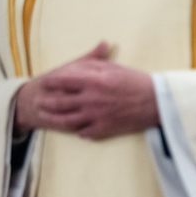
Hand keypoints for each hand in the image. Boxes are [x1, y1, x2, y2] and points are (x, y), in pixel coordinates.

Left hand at [13, 42, 159, 139]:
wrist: (157, 101)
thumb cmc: (138, 81)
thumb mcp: (115, 68)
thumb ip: (95, 65)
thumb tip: (80, 64)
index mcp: (93, 81)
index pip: (63, 81)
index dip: (51, 81)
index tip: (45, 82)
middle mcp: (91, 99)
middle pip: (60, 102)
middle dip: (46, 102)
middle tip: (38, 101)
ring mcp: (96, 115)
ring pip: (67, 119)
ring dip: (54, 118)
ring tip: (47, 116)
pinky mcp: (104, 128)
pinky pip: (84, 132)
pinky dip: (78, 131)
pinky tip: (76, 129)